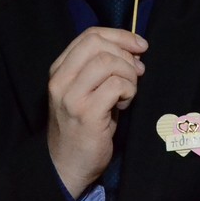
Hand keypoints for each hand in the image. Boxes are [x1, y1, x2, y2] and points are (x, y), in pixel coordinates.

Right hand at [46, 27, 147, 196]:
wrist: (66, 166)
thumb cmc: (83, 127)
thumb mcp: (87, 90)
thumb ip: (103, 67)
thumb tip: (135, 50)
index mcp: (60, 70)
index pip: (90, 35)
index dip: (120, 36)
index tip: (140, 46)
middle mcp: (60, 80)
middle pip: (98, 44)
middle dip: (126, 54)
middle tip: (137, 72)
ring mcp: (71, 97)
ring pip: (108, 62)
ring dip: (128, 75)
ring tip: (128, 92)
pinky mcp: (86, 114)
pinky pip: (116, 86)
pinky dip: (128, 91)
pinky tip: (124, 105)